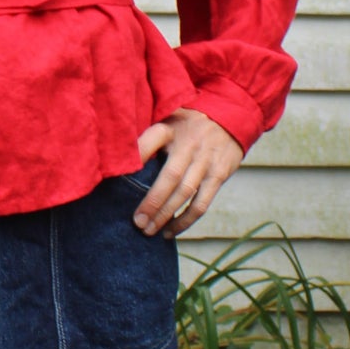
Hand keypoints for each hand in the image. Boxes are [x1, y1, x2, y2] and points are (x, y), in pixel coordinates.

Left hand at [134, 108, 242, 237]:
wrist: (230, 117)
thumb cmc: (188, 125)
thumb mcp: (167, 121)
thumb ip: (149, 140)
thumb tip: (121, 163)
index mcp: (171, 130)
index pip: (151, 140)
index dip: (137, 154)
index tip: (119, 172)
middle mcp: (189, 146)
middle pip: (170, 177)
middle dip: (152, 202)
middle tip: (137, 222)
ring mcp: (205, 161)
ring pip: (185, 194)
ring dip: (166, 215)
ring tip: (149, 231)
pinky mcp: (218, 175)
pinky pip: (201, 203)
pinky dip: (186, 221)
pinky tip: (170, 231)